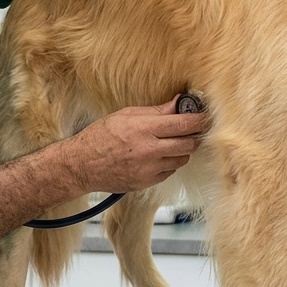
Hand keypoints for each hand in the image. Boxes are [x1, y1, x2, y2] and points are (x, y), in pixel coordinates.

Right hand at [62, 97, 209, 193]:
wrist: (81, 165)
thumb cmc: (100, 137)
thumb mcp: (126, 115)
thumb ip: (156, 111)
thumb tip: (178, 104)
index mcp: (143, 129)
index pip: (183, 124)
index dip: (199, 119)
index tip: (205, 115)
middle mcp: (148, 150)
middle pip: (189, 144)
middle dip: (194, 135)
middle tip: (193, 128)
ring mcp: (149, 169)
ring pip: (182, 159)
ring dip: (182, 149)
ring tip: (169, 141)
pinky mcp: (147, 183)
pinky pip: (170, 171)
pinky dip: (169, 162)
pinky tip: (157, 155)